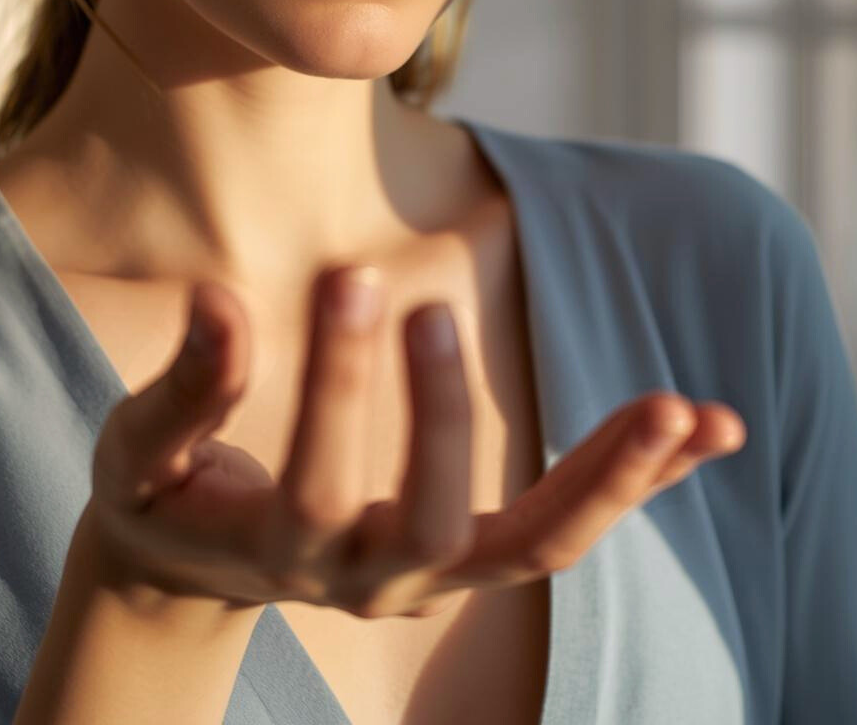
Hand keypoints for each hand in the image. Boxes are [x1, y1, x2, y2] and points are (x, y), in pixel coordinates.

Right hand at [84, 265, 746, 619]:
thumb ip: (186, 388)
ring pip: (537, 548)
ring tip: (686, 412)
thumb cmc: (167, 496)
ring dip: (613, 482)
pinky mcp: (473, 555)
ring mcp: (435, 578)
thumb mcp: (145, 448)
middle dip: (443, 415)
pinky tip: (710, 430)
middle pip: (432, 520)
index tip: (351, 274)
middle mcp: (369, 582)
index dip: (337, 382)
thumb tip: (216, 300)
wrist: (200, 566)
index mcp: (278, 553)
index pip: (314, 478)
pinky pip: (566, 529)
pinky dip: (639, 483)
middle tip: (436, 307)